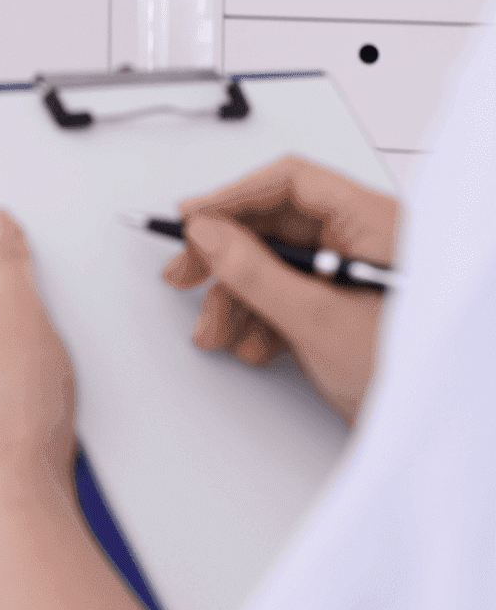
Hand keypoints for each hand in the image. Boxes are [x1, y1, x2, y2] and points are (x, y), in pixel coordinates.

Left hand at [0, 210, 76, 496]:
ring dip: (13, 347)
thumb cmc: (11, 418)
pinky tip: (41, 399)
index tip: (16, 243)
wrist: (13, 501)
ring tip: (46, 365)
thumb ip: (9, 263)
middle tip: (42, 313)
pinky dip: (12, 385)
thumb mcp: (23, 318)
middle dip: (6, 303)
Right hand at [162, 155, 399, 425]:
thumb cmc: (402, 373)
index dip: (233, 196)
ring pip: (270, 265)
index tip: (190, 220)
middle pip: (273, 225)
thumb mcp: (317, 318)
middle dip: (224, 258)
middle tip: (185, 274)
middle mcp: (360, 241)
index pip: (291, 183)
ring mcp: (346, 274)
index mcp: (372, 223)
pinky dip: (257, 318)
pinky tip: (251, 344)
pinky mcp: (336, 304)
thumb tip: (208, 233)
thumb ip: (255, 272)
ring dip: (235, 299)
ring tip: (217, 331)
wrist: (424, 426)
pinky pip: (283, 294)